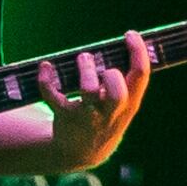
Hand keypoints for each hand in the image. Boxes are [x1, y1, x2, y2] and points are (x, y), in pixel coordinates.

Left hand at [33, 30, 149, 168]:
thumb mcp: (124, 104)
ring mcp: (88, 116)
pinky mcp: (65, 117)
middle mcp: (111, 111)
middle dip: (110, 73)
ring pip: (88, 92)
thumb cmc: (106, 115)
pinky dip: (47, 80)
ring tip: (81, 59)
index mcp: (130, 103)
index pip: (141, 76)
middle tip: (101, 62)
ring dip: (84, 71)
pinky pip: (54, 97)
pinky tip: (45, 67)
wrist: (84, 151)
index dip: (138, 52)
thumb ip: (127, 80)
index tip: (130, 34)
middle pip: (117, 92)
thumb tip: (128, 42)